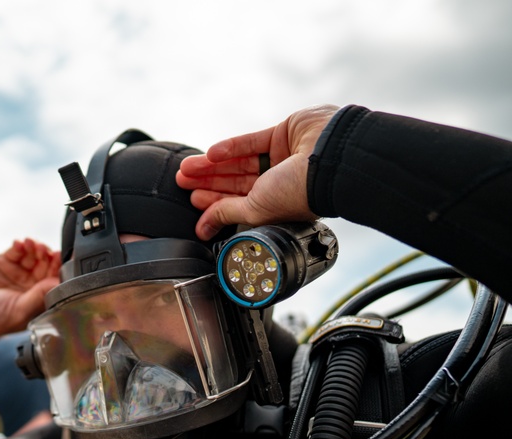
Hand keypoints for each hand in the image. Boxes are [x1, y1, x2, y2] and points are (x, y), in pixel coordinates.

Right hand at [0, 238, 60, 337]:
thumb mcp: (18, 311)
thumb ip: (38, 296)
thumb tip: (59, 283)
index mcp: (38, 298)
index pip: (54, 279)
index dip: (58, 267)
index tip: (58, 258)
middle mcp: (31, 284)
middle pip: (46, 264)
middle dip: (47, 254)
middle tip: (43, 250)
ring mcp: (17, 272)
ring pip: (33, 254)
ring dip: (35, 247)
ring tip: (30, 244)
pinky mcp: (4, 262)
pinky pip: (17, 250)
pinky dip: (20, 245)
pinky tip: (19, 244)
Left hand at [175, 104, 339, 239]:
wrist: (332, 159)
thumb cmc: (301, 192)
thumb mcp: (256, 209)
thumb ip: (228, 214)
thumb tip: (204, 228)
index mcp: (278, 205)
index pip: (239, 203)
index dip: (214, 202)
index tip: (193, 202)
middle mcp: (281, 182)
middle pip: (236, 181)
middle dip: (208, 182)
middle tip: (182, 182)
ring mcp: (283, 157)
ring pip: (240, 161)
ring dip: (212, 165)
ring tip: (186, 168)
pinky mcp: (284, 133)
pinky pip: (252, 141)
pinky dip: (230, 147)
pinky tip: (211, 153)